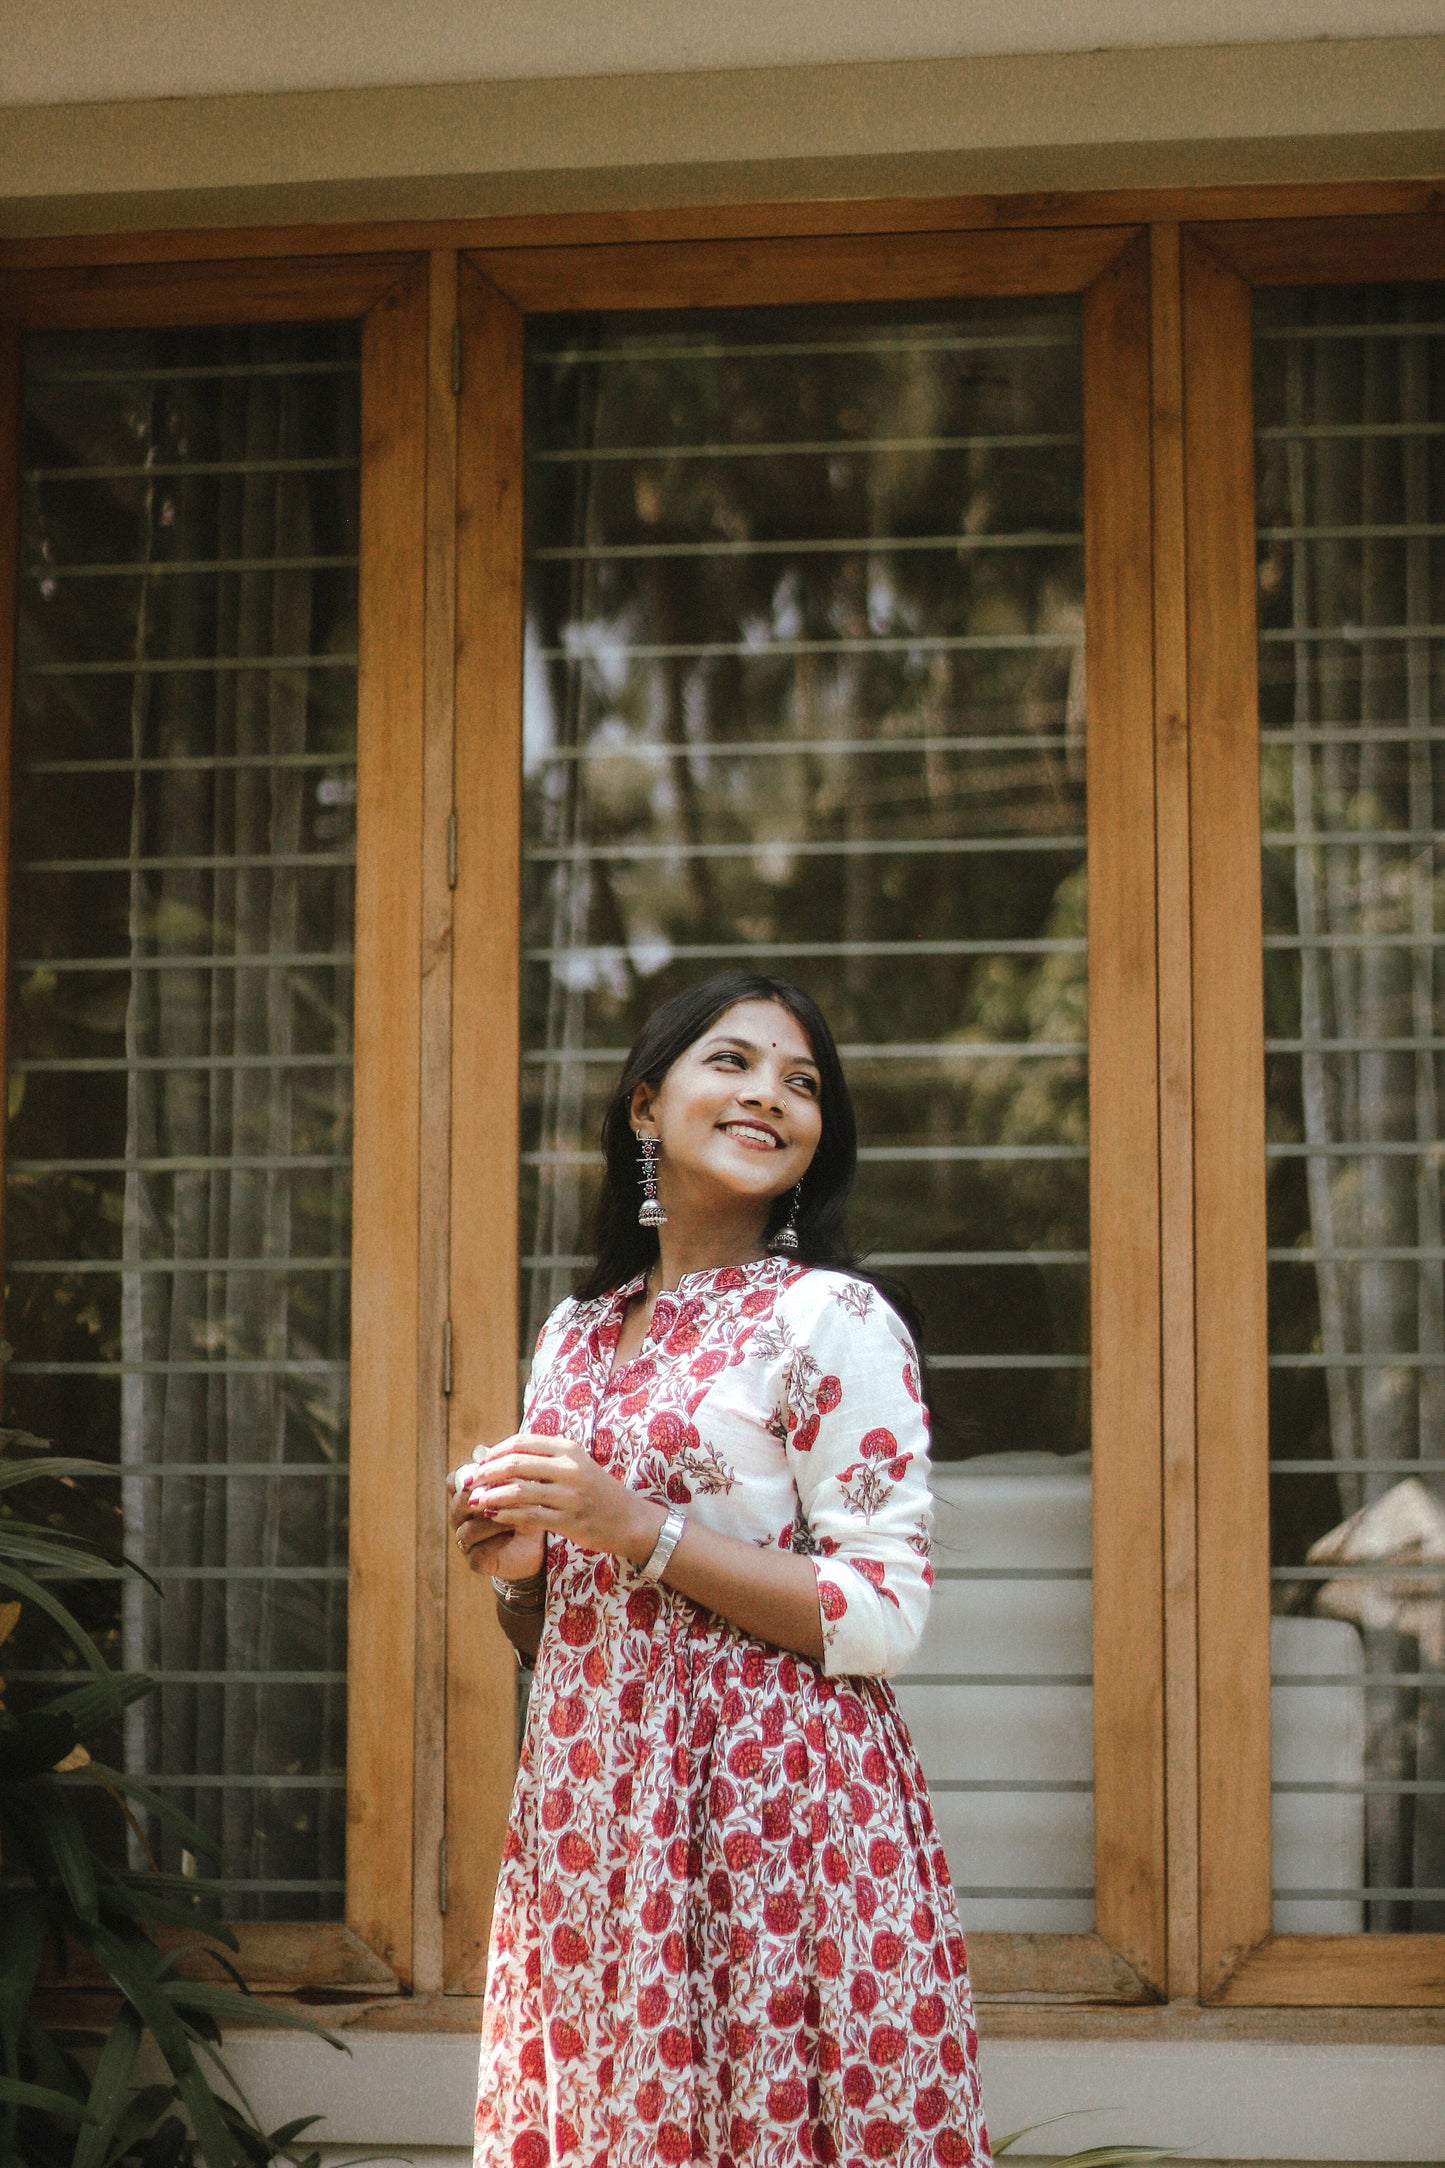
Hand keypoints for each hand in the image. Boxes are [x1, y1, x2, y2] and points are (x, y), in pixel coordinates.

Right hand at [449, 1457, 545, 1578]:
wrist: (539, 1542)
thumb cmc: (528, 1507)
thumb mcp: (522, 1485)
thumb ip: (506, 1469)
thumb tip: (488, 1450)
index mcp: (467, 1493)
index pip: (454, 1480)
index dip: (472, 1476)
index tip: (495, 1472)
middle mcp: (461, 1516)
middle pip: (458, 1503)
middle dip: (484, 1497)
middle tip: (508, 1495)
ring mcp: (466, 1540)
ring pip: (467, 1530)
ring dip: (494, 1522)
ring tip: (518, 1518)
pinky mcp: (476, 1560)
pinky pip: (478, 1552)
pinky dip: (497, 1542)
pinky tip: (513, 1535)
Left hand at [464, 1432, 664, 1566]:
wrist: (630, 1520)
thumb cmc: (597, 1492)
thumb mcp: (576, 1466)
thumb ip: (544, 1460)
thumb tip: (501, 1456)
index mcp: (569, 1449)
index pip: (522, 1442)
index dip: (495, 1451)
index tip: (479, 1461)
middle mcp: (570, 1468)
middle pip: (516, 1464)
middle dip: (486, 1472)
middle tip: (468, 1480)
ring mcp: (570, 1495)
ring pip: (519, 1491)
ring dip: (491, 1495)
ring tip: (474, 1501)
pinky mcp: (569, 1520)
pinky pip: (529, 1516)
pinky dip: (506, 1515)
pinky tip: (493, 1516)